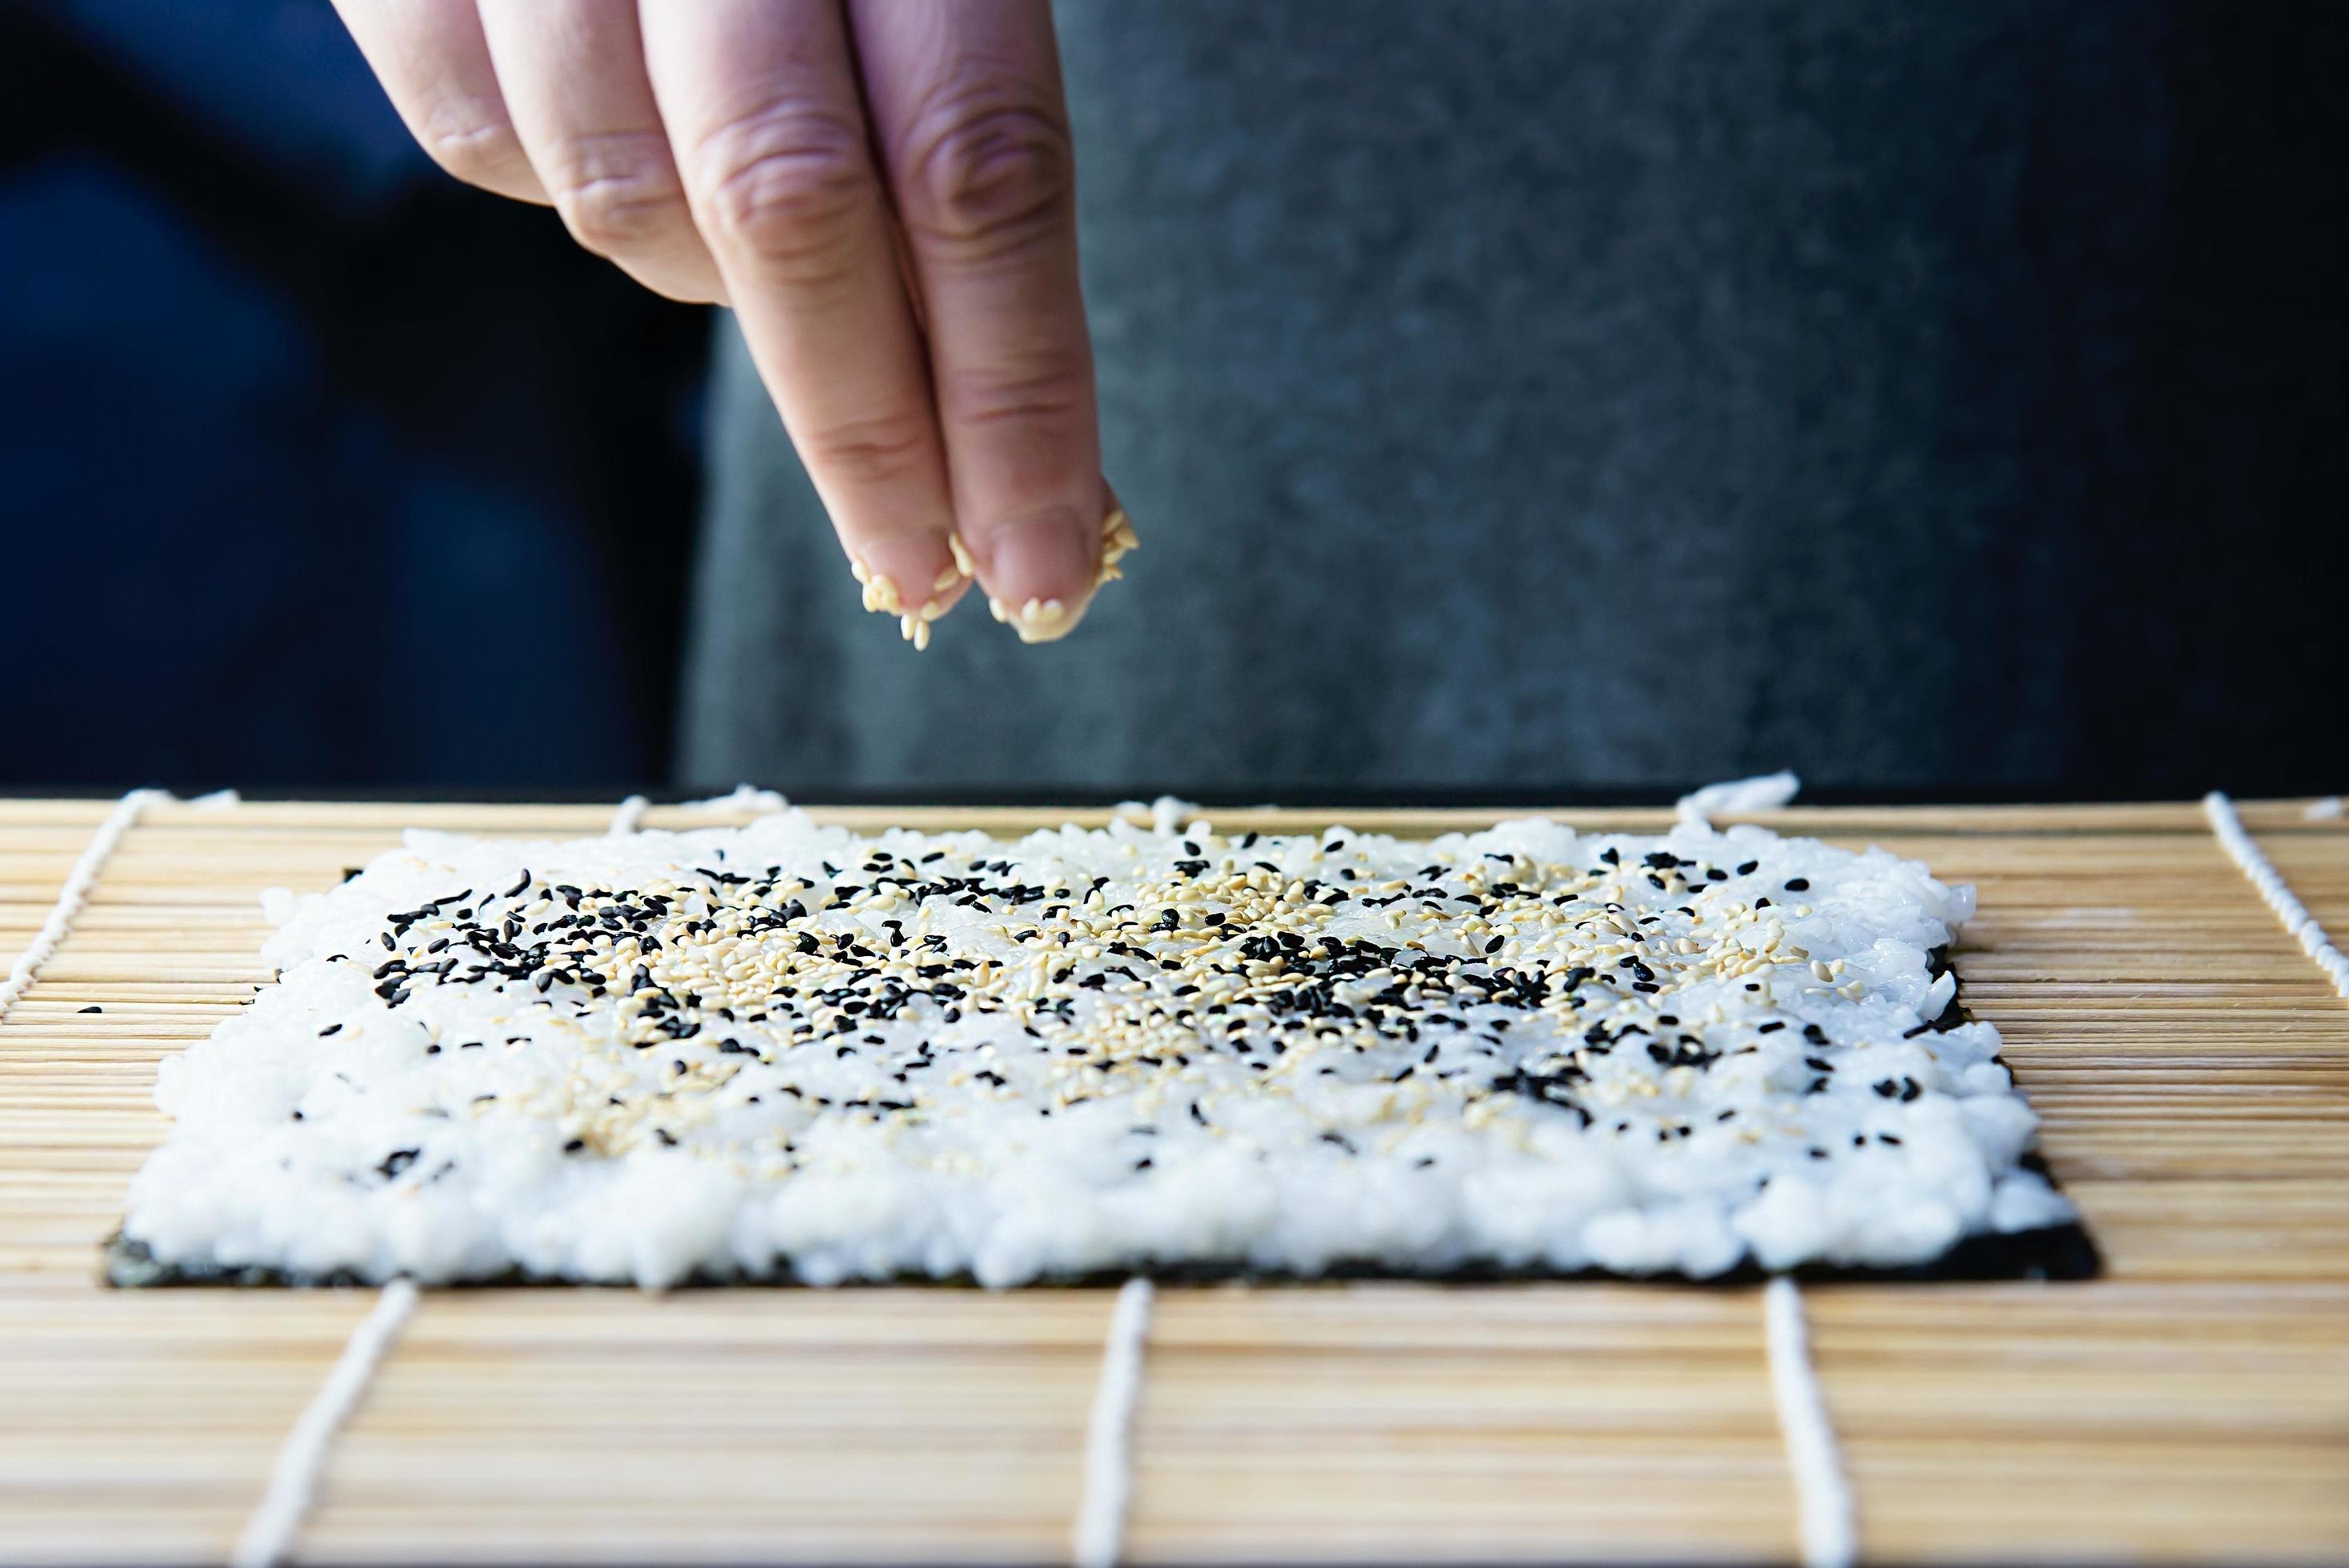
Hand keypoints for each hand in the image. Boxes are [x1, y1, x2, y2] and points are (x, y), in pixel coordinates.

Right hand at [334, 0, 1133, 644]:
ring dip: (711, 280)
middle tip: (933, 571)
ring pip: (626, 202)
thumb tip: (1007, 397)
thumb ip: (959, 102)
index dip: (1019, 391)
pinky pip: (476, 146)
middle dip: (874, 429)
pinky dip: (560, 181)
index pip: (982, 169)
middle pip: (798, 214)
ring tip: (760, 229)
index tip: (1045, 561)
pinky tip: (616, 129)